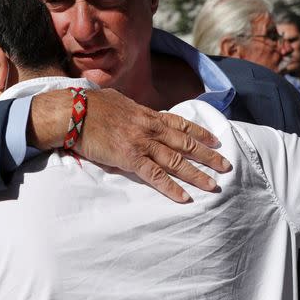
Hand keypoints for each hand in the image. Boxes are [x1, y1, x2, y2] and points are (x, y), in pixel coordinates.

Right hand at [28, 88, 230, 202]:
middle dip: (208, 155)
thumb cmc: (90, 105)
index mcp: (147, 114)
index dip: (200, 133)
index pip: (180, 124)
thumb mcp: (119, 101)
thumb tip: (135, 111)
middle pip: (185, 143)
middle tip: (225, 165)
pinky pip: (155, 176)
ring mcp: (141, 143)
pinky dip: (171, 188)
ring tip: (213, 185)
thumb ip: (132, 110)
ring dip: (196, 174)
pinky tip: (184, 197)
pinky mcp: (129, 158)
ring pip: (176, 161)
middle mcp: (150, 128)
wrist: (73, 112)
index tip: (215, 140)